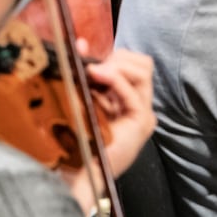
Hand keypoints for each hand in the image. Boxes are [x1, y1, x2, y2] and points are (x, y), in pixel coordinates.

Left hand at [58, 45, 155, 215]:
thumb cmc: (73, 141)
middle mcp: (138, 106)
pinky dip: (115, 79)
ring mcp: (142, 114)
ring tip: (93, 73)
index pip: (134, 64)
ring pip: (143, 71)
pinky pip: (133, 91)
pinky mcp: (141, 122)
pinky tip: (96, 75)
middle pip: (143, 64)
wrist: (75, 175)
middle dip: (117, 58)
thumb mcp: (78, 100)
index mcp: (124, 101)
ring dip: (116, 66)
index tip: (87, 56)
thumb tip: (80, 42)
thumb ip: (83, 74)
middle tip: (92, 68)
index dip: (112, 55)